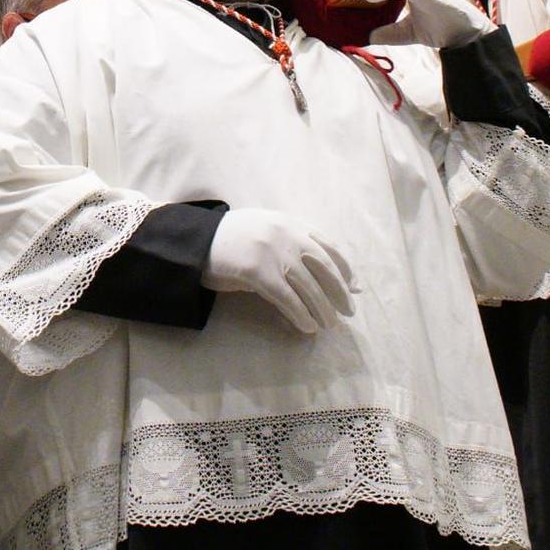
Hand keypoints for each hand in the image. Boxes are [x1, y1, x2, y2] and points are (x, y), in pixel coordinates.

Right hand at [202, 208, 355, 334]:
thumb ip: (292, 246)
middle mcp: (286, 235)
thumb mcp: (266, 231)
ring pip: (309, 286)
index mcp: (290, 223)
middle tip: (349, 312)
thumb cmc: (231, 239)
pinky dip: (301, 314)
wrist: (194, 240)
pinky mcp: (257, 272)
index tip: (355, 287)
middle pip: (324, 268)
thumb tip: (318, 272)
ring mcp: (272, 253)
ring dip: (323, 309)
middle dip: (340, 292)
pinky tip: (307, 327)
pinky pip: (287, 298)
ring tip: (328, 325)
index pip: (328, 246)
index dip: (345, 268)